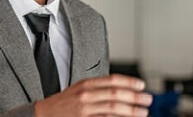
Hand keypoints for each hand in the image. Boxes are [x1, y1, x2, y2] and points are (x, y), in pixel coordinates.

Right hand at [34, 74, 151, 116]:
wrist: (44, 114)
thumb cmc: (64, 103)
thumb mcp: (79, 89)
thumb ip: (97, 88)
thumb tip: (119, 89)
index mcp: (86, 84)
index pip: (112, 80)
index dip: (129, 82)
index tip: (141, 85)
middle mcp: (86, 94)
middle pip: (115, 94)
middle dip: (134, 96)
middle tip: (148, 99)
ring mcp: (84, 109)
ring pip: (113, 108)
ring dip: (131, 110)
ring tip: (143, 112)